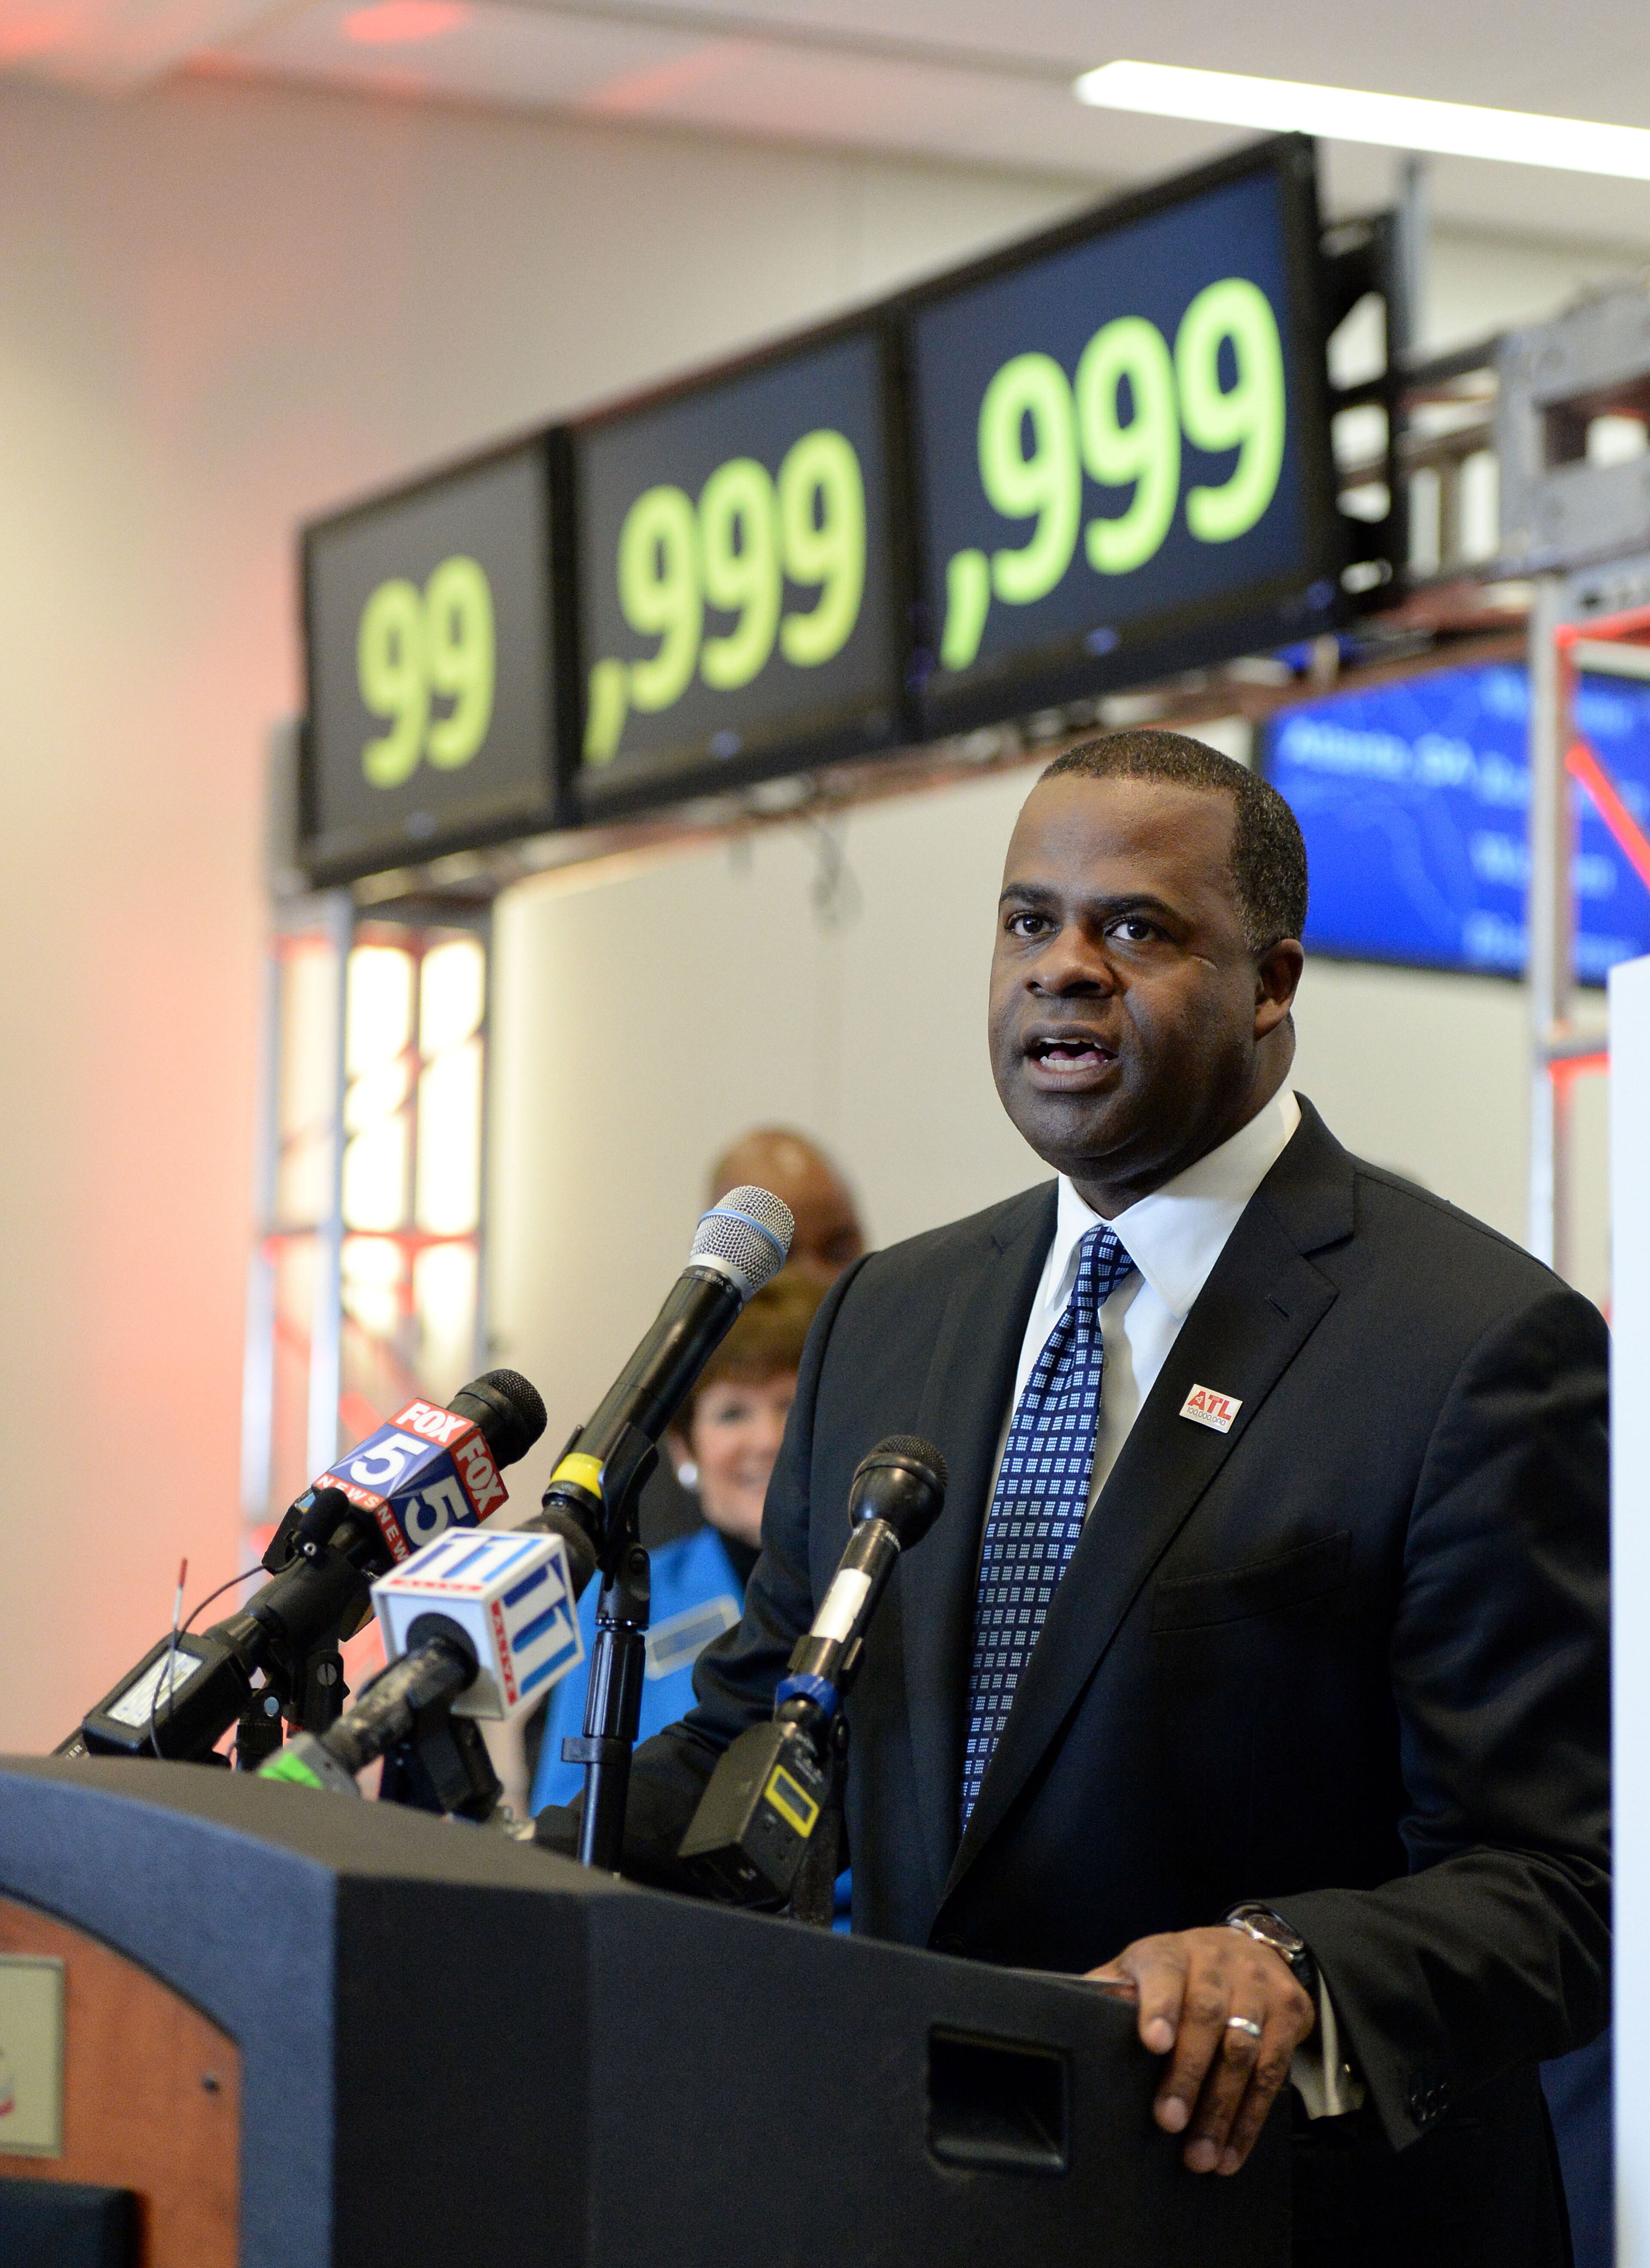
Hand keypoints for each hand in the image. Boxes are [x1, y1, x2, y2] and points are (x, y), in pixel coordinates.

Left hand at [1085, 1926, 1314, 2174]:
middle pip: (1206, 2018)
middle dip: (1188, 2075)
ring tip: (1201, 2155)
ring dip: (1222, 2110)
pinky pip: (1274, 2072)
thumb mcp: (1142, 1968)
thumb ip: (1110, 1989)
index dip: (1158, 2007)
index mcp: (1172, 1952)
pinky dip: (1251, 2118)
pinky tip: (1232, 2151)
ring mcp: (1258, 1986)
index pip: (1164, 1974)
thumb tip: (1068, 2014)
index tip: (1152, 2042)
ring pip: (1243, 2051)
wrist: (1250, 1945)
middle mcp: (1218, 1963)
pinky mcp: (1290, 2011)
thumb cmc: (1179, 1971)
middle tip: (1169, 2122)